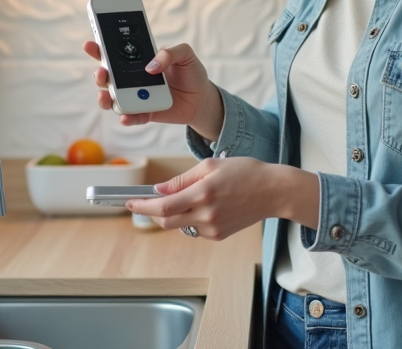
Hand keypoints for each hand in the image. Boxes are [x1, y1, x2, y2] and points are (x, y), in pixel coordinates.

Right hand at [82, 41, 223, 137]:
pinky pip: (131, 117)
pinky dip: (126, 117)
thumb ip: (170, 53)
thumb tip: (151, 67)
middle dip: (99, 74)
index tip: (90, 44)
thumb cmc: (191, 72)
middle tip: (102, 72)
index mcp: (138, 61)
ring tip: (107, 96)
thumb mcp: (186, 55)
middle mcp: (131, 79)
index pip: (114, 53)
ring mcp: (136, 97)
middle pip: (107, 77)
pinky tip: (125, 116)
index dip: (99, 48)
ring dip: (105, 98)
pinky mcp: (144, 114)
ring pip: (112, 99)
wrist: (202, 98)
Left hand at [125, 157, 319, 240]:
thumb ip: (182, 179)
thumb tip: (159, 190)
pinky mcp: (219, 235)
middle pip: (166, 222)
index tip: (128, 202)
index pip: (163, 207)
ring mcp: (213, 228)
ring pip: (180, 226)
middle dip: (151, 213)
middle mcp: (206, 214)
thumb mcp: (211, 165)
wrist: (274, 192)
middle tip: (142, 203)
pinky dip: (190, 218)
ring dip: (172, 214)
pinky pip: (195, 228)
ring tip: (179, 198)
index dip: (142, 206)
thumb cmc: (245, 172)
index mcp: (203, 193)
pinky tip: (203, 205)